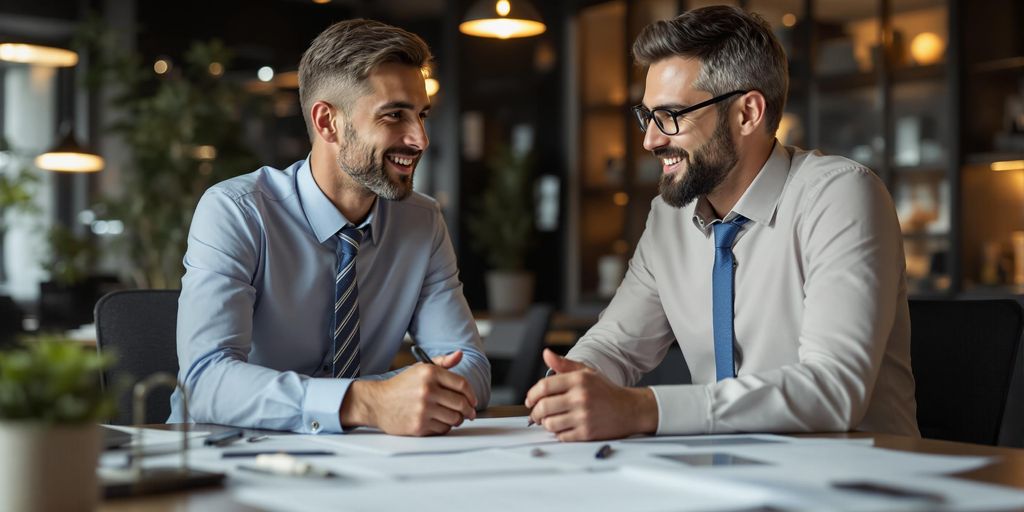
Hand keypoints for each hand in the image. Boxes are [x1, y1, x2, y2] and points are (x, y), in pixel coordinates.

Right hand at [340, 350, 477, 435]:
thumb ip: (442, 362)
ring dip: (458, 419)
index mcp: (429, 373)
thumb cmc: (401, 386)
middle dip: (468, 410)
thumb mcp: (420, 369)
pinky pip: (443, 429)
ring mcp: (423, 409)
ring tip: (454, 417)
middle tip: (469, 413)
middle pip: (461, 403)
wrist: (377, 403)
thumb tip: (460, 354)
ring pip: (454, 418)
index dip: (471, 394)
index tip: (473, 400)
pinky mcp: (419, 425)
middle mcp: (427, 390)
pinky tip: (439, 422)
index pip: (462, 384)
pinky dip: (445, 427)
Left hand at [525, 349, 657, 440]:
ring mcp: (584, 416)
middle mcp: (580, 397)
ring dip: (545, 423)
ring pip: (550, 423)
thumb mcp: (586, 373)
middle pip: (544, 406)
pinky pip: (561, 436)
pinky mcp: (587, 433)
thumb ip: (564, 364)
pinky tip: (563, 427)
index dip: (532, 394)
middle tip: (535, 413)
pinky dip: (558, 433)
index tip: (530, 399)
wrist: (629, 410)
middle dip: (535, 412)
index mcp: (578, 380)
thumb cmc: (606, 391)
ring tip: (549, 420)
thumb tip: (546, 354)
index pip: (544, 386)